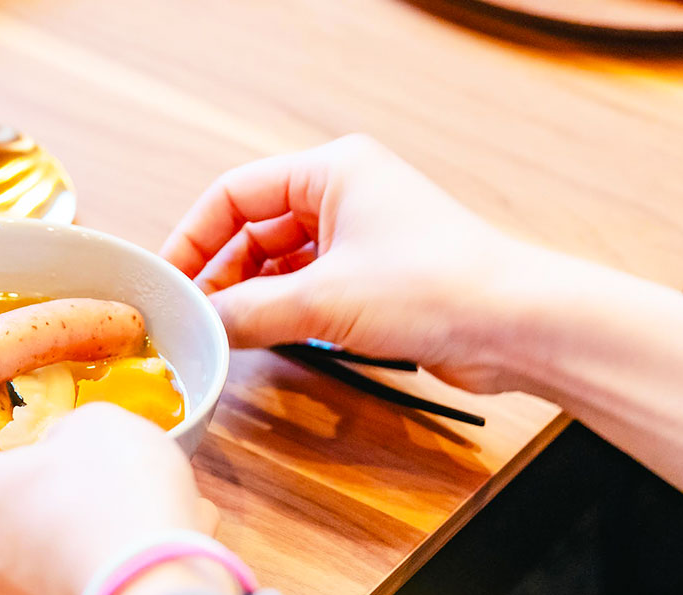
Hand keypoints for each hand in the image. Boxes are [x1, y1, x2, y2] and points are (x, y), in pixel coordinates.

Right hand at [162, 134, 576, 394]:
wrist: (513, 324)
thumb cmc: (436, 286)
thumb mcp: (323, 300)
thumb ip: (249, 313)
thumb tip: (200, 326)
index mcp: (333, 169)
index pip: (234, 194)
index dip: (193, 237)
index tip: (168, 278)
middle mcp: (345, 193)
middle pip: (253, 229)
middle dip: (220, 273)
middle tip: (191, 316)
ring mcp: (361, 235)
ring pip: (278, 262)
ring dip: (249, 296)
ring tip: (221, 333)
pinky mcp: (374, 276)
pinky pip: (306, 287)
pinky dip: (280, 310)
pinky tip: (260, 337)